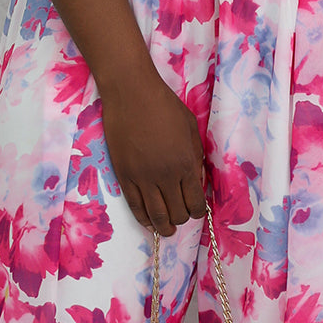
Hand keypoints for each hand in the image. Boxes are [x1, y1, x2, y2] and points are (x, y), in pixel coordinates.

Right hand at [100, 67, 206, 236]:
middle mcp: (165, 176)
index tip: (197, 209)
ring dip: (163, 226)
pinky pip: (135, 206)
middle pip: (177, 213)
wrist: (131, 93)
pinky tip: (148, 222)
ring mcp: (142, 178)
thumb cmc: (165, 105)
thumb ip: (195, 156)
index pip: (195, 203)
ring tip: (166, 229)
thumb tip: (195, 180)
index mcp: (185, 163)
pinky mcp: (124, 176)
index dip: (198, 211)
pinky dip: (143, 219)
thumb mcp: (191, 128)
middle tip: (181, 215)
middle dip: (182, 218)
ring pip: (156, 216)